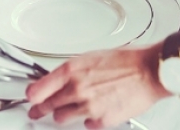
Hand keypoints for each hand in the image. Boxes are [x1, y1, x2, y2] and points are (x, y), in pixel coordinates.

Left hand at [26, 45, 168, 128]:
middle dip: (41, 109)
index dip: (32, 95)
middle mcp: (77, 89)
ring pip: (62, 118)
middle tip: (37, 112)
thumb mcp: (92, 57)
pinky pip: (86, 124)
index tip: (30, 98)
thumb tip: (63, 78)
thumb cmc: (127, 61)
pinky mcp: (102, 120)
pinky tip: (94, 112)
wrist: (149, 72)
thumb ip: (74, 70)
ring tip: (67, 111)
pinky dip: (88, 119)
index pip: (38, 88)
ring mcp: (88, 106)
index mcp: (72, 70)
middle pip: (48, 105)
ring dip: (63, 114)